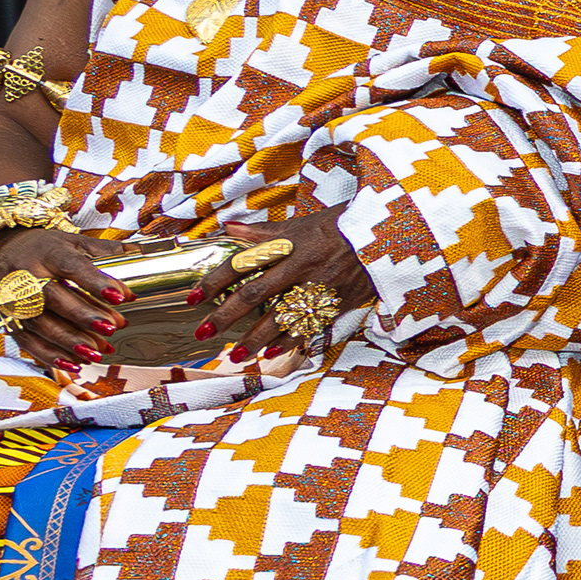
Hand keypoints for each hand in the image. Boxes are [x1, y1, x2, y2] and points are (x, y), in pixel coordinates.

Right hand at [0, 224, 125, 371]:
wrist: (1, 251)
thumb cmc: (45, 248)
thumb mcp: (73, 240)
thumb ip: (105, 249)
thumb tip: (138, 253)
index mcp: (47, 253)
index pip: (72, 267)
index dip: (95, 282)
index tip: (120, 297)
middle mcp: (25, 275)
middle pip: (53, 298)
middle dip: (83, 316)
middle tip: (113, 328)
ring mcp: (13, 299)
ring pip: (40, 324)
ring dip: (71, 341)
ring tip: (100, 352)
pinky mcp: (8, 318)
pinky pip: (27, 341)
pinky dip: (51, 355)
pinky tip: (77, 364)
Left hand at [191, 211, 373, 360]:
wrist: (387, 236)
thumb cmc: (341, 227)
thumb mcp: (301, 224)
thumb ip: (264, 231)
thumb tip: (230, 227)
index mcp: (287, 246)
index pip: (242, 264)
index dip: (215, 281)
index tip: (194, 298)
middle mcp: (300, 269)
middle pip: (255, 296)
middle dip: (226, 317)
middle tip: (203, 333)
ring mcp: (320, 288)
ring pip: (281, 317)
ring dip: (256, 338)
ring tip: (236, 355)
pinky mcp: (339, 302)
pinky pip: (312, 326)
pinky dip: (292, 340)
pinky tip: (274, 353)